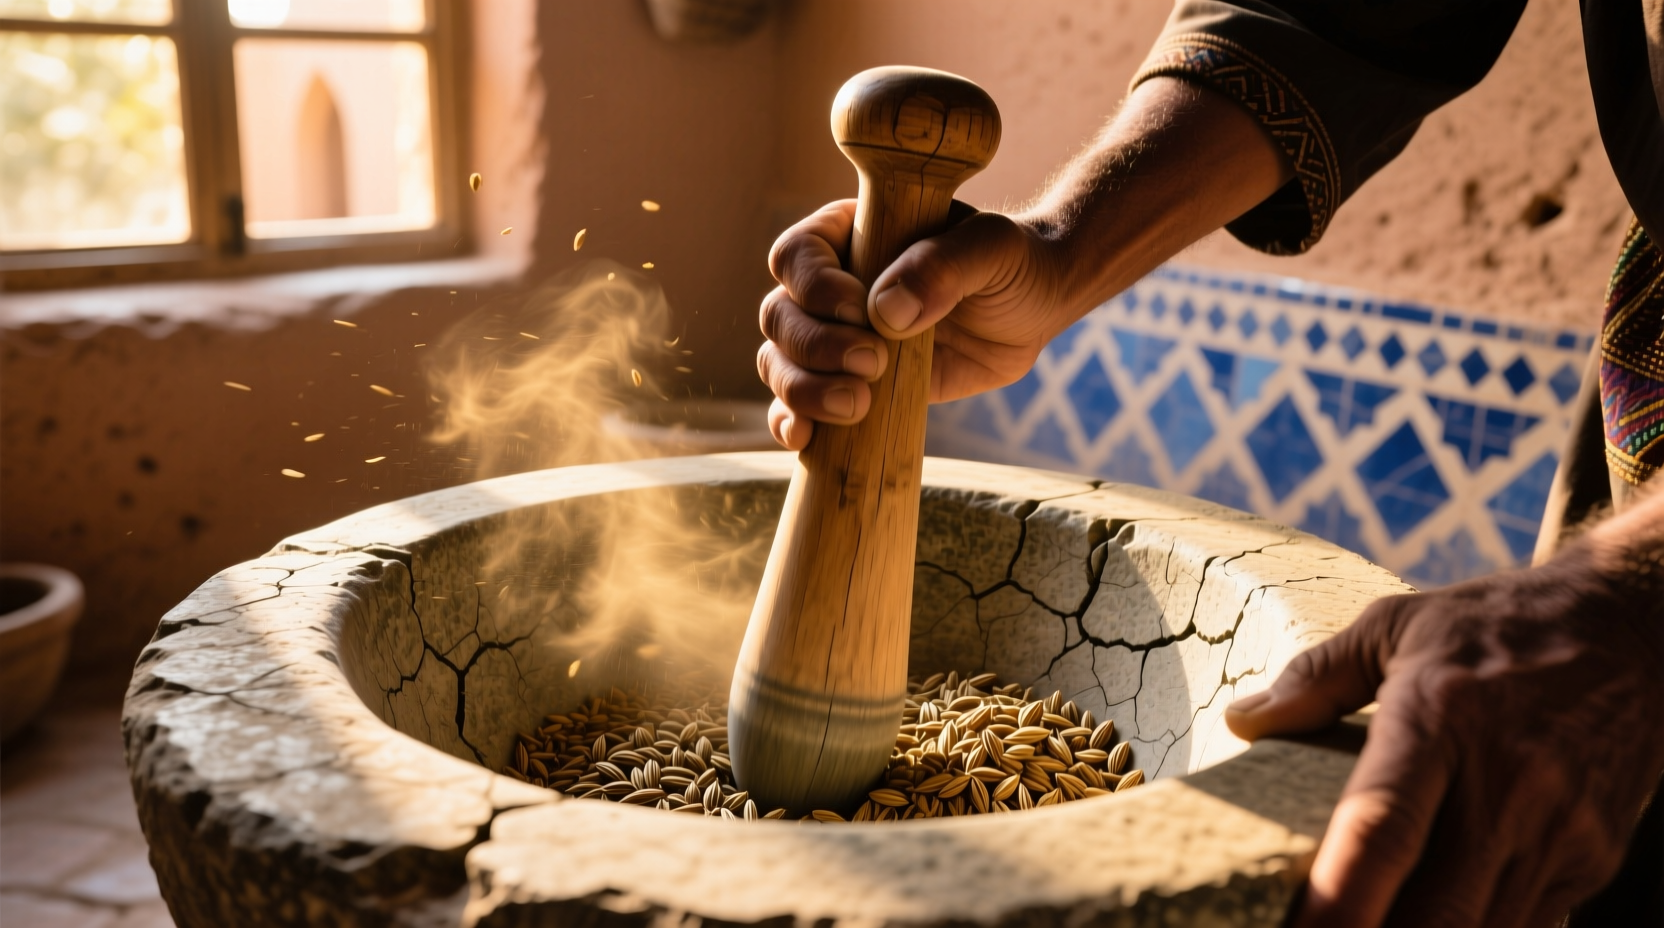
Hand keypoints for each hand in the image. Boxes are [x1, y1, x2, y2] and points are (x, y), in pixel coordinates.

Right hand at [755, 199, 1068, 448]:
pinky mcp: (849, 385)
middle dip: (814, 346)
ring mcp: (835, 339)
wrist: (1034, 309)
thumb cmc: (1010, 263)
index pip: (796, 256)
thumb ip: (942, 268)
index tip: (858, 309)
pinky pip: (799, 406)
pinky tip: (804, 438)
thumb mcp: (990, 249)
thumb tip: (886, 312)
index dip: (813, 286)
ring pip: (780, 363)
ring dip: (802, 390)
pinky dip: (792, 422)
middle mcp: (828, 286)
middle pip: (779, 316)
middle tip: (872, 363)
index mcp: (849, 235)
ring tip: (854, 405)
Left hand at [1226, 540, 1663, 926]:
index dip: (1337, 896)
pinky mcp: (1591, 860)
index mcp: (1441, 720)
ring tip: (1367, 927)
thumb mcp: (1399, 625)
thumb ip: (1317, 677)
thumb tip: (1244, 720)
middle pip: (1433, 912)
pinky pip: (1525, 927)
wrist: (1638, 631)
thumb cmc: (1499, 626)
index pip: (1382, 828)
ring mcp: (1558, 831)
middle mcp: (1506, 784)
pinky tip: (1432, 921)